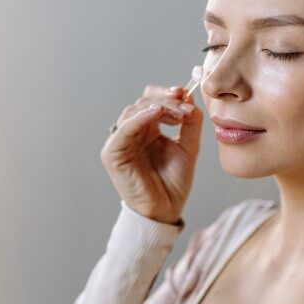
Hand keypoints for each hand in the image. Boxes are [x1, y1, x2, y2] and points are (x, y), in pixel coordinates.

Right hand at [100, 84, 201, 223]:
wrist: (166, 210)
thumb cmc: (174, 183)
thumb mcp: (189, 147)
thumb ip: (190, 123)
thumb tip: (190, 97)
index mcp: (148, 130)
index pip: (152, 101)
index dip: (167, 95)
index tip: (186, 94)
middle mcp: (132, 133)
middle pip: (142, 103)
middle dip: (165, 100)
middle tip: (184, 104)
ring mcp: (121, 142)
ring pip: (133, 112)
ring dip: (157, 107)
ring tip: (178, 112)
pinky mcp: (112, 153)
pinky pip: (124, 130)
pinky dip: (139, 118)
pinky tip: (157, 113)